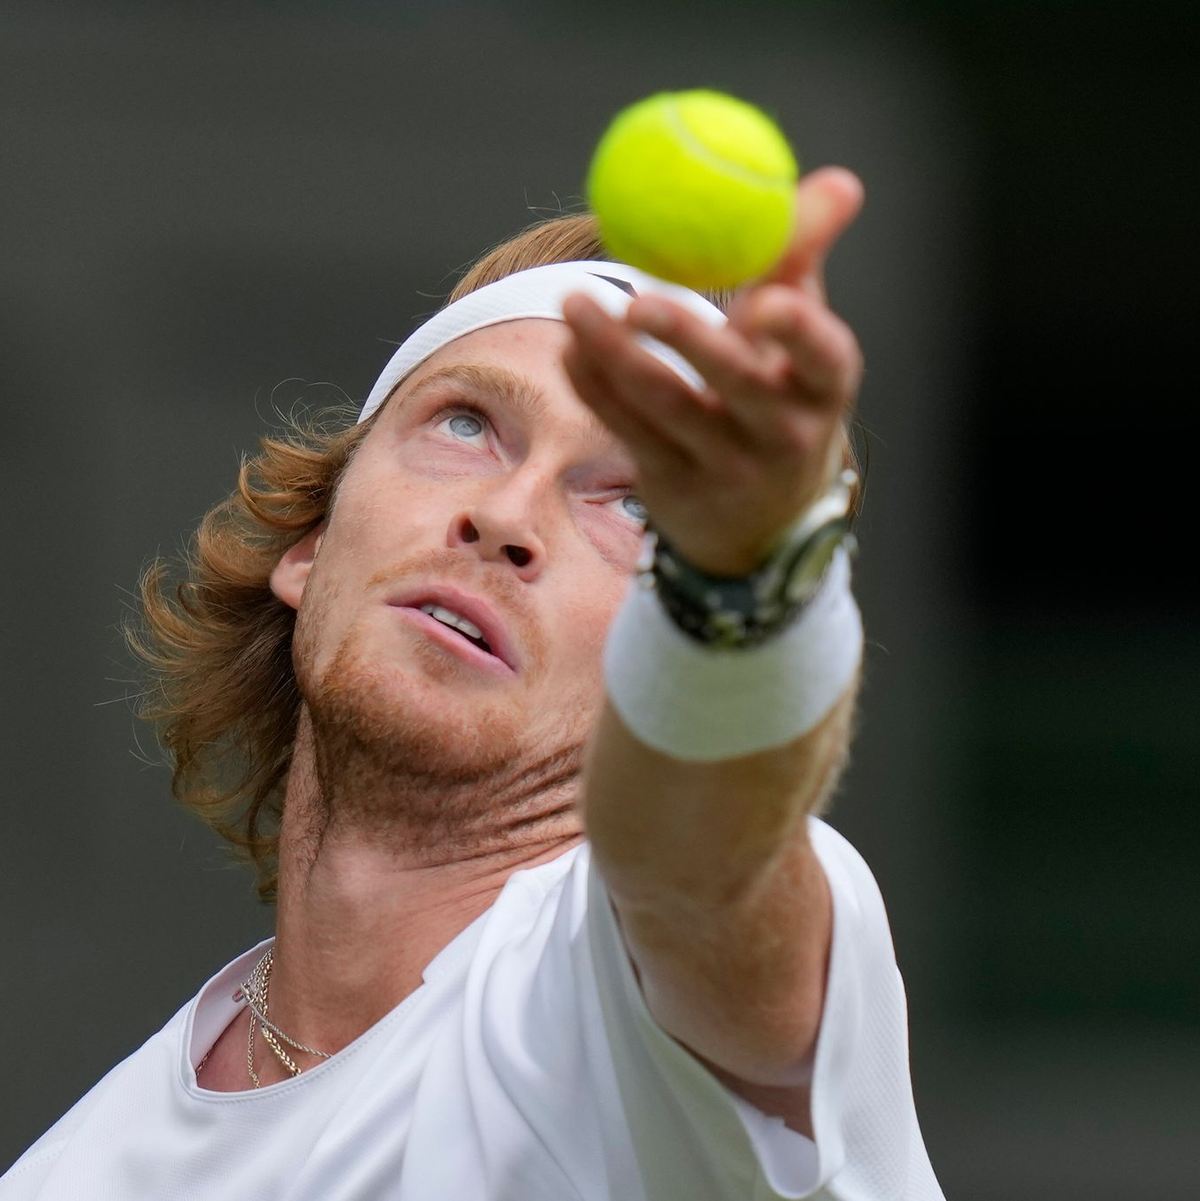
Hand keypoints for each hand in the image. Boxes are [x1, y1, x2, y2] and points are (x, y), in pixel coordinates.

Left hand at [562, 167, 864, 576]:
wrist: (762, 516)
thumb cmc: (782, 395)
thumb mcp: (803, 336)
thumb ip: (802, 257)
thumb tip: (839, 181)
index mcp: (824, 387)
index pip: (823, 357)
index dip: (797, 331)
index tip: (764, 299)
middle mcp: (783, 434)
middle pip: (734, 382)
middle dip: (686, 337)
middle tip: (638, 299)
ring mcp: (726, 467)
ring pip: (664, 406)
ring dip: (614, 354)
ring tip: (574, 302)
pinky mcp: (674, 486)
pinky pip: (626, 429)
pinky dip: (594, 386)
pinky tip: (571, 346)